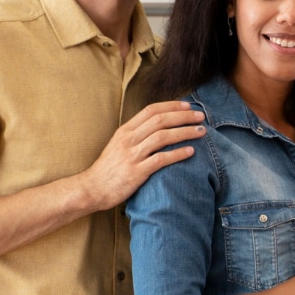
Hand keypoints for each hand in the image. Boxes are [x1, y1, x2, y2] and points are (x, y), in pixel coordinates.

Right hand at [79, 101, 204, 210]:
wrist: (92, 189)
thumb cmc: (109, 168)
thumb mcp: (119, 145)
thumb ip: (136, 135)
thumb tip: (158, 127)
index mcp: (125, 130)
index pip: (151, 110)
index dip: (171, 106)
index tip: (187, 105)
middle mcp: (129, 139)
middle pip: (160, 120)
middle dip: (183, 116)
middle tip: (200, 116)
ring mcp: (132, 155)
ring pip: (163, 137)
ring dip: (185, 132)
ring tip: (201, 131)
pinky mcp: (137, 172)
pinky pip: (161, 159)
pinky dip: (178, 154)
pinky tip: (191, 152)